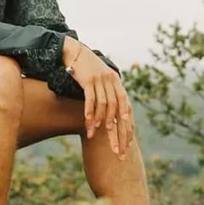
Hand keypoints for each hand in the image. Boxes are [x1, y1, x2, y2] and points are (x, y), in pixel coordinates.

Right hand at [63, 38, 134, 157]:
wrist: (76, 52)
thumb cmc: (89, 72)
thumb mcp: (102, 84)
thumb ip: (109, 98)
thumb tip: (112, 120)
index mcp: (119, 87)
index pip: (127, 113)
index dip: (127, 130)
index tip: (126, 147)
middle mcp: (114, 84)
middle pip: (118, 113)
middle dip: (118, 134)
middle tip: (117, 152)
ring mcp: (102, 81)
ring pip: (104, 107)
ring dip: (100, 123)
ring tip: (96, 135)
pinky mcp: (89, 79)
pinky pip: (91, 99)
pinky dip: (90, 113)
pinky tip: (89, 124)